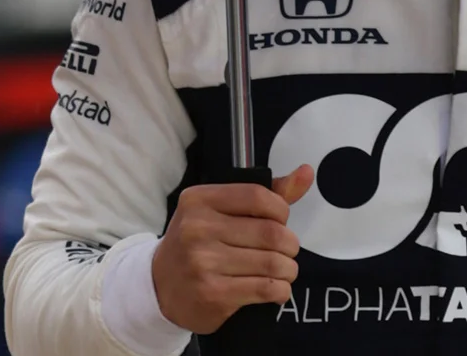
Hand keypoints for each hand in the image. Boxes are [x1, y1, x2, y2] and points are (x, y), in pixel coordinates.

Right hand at [152, 166, 314, 333]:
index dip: (281, 210)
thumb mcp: (220, 211)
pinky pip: (265, 289)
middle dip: (290, 244)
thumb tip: (306, 171)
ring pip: (272, 263)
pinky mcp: (212, 294)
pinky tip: (277, 288)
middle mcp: (197, 229)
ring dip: (288, 269)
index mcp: (200, 200)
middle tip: (287, 250)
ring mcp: (203, 263)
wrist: (159, 287)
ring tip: (285, 270)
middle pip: (271, 232)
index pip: (259, 197)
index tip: (281, 221)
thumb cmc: (198, 243)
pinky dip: (281, 290)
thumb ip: (265, 194)